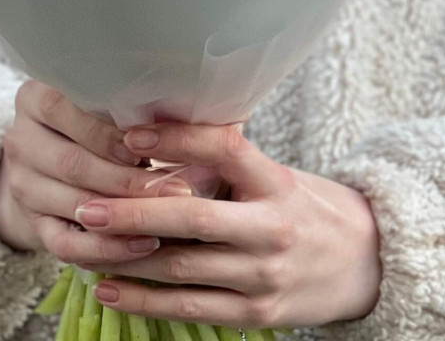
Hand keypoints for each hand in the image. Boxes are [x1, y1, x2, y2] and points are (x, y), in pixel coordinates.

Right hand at [0, 81, 192, 260]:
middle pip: (70, 162)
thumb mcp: (99, 104)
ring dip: (122, 214)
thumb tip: (180, 122)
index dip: (103, 132)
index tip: (144, 148)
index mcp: (34, 98)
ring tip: (166, 218)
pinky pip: (66, 243)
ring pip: (72, 202)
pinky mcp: (32, 224)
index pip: (61, 109)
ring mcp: (23, 184)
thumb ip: (125, 109)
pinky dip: (106, 248)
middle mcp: (21, 139)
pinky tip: (142, 246)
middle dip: (125, 179)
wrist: (50, 162)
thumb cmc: (94, 122)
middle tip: (174, 189)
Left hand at [74, 123, 381, 329]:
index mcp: (275, 181)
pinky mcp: (256, 315)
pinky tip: (107, 288)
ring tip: (81, 244)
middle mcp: (271, 228)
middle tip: (87, 204)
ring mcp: (264, 276)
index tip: (130, 133)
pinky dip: (144, 301)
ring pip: (182, 269)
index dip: (177, 139)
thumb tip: (156, 128)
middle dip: (134, 214)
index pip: (225, 149)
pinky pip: (190, 308)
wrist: (363, 263)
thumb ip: (225, 160)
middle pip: (194, 220)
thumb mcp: (274, 173)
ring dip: (125, 259)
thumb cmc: (302, 205)